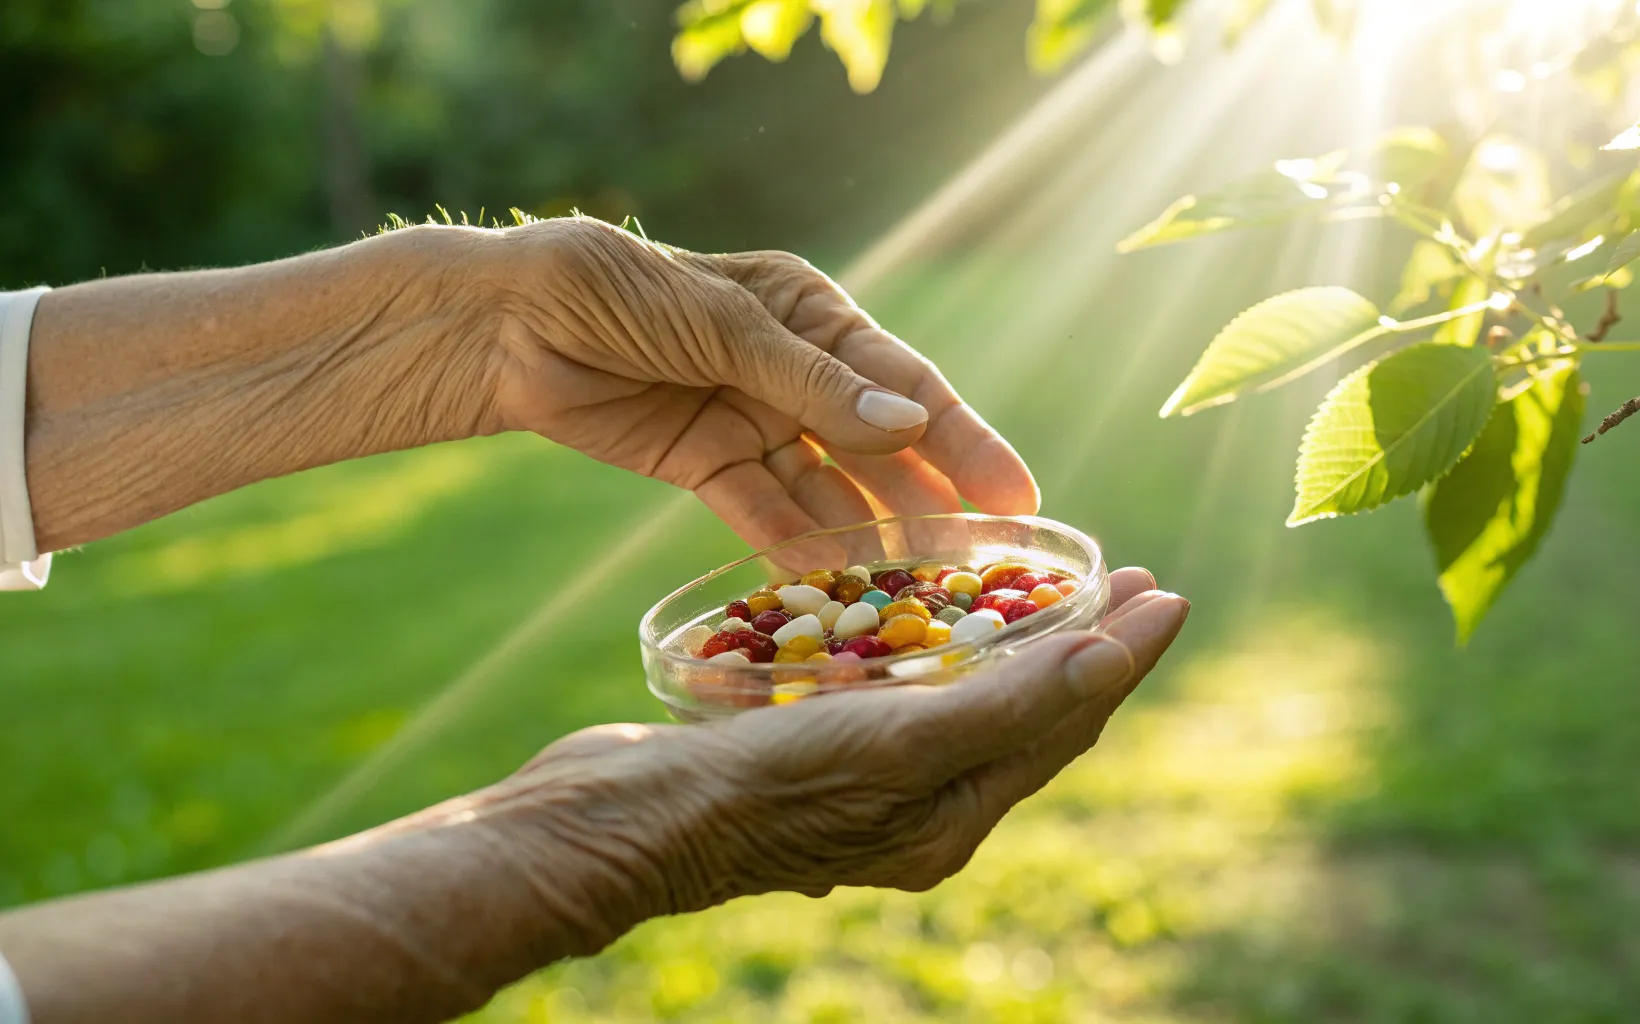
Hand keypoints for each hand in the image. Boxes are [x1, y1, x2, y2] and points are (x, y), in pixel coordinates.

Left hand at [489, 218, 1036, 552]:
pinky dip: (792, 545)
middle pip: (880, 447)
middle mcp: (796, 371)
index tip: (1018, 499)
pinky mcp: (706, 463)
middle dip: (932, 502)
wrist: (504, 320)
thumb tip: (912, 429)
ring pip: (828, 489)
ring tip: (915, 590)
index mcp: (814, 313)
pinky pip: (762, 512)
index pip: (907, 385)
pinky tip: (830, 583)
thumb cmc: (616, 288)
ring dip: (868, 535)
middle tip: (984, 565)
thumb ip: (816, 386)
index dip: (966, 442)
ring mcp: (753, 421)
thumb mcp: (723, 327)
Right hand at [507, 567, 1185, 915]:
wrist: (617, 821)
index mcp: (953, 818)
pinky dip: (937, 653)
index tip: (1164, 592)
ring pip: (968, 708)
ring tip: (1046, 590)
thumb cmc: (761, 786)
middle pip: (1029, 719)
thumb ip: (1009, 709)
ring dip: (1015, 647)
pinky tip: (928, 616)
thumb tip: (1114, 665)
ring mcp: (866, 786)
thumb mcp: (899, 742)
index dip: (1121, 657)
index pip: (1067, 725)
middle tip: (1128, 581)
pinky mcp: (815, 755)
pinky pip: (904, 697)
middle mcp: (921, 810)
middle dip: (1084, 649)